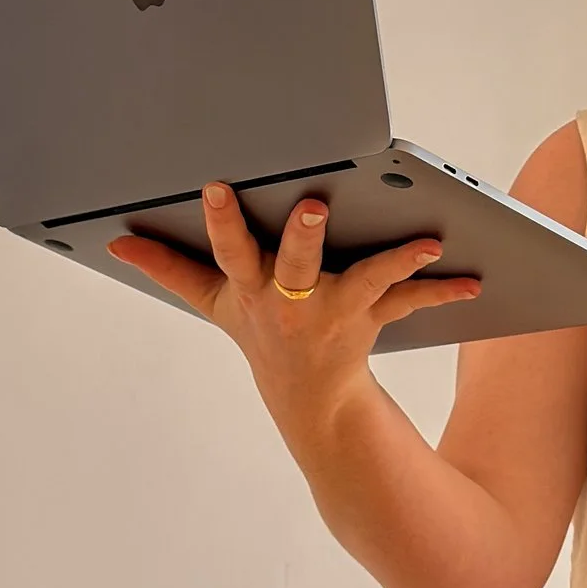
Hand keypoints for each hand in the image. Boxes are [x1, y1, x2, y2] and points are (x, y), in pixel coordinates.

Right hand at [109, 186, 480, 440]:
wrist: (308, 399)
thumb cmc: (259, 332)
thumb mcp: (210, 302)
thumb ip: (167, 267)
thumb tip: (114, 240)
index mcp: (249, 288)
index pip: (228, 250)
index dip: (220, 221)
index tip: (215, 188)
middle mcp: (290, 300)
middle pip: (295, 262)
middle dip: (302, 235)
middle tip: (313, 206)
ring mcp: (332, 311)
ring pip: (364, 280)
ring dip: (395, 260)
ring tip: (427, 241)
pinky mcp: (370, 317)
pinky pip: (408, 300)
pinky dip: (441, 288)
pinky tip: (472, 276)